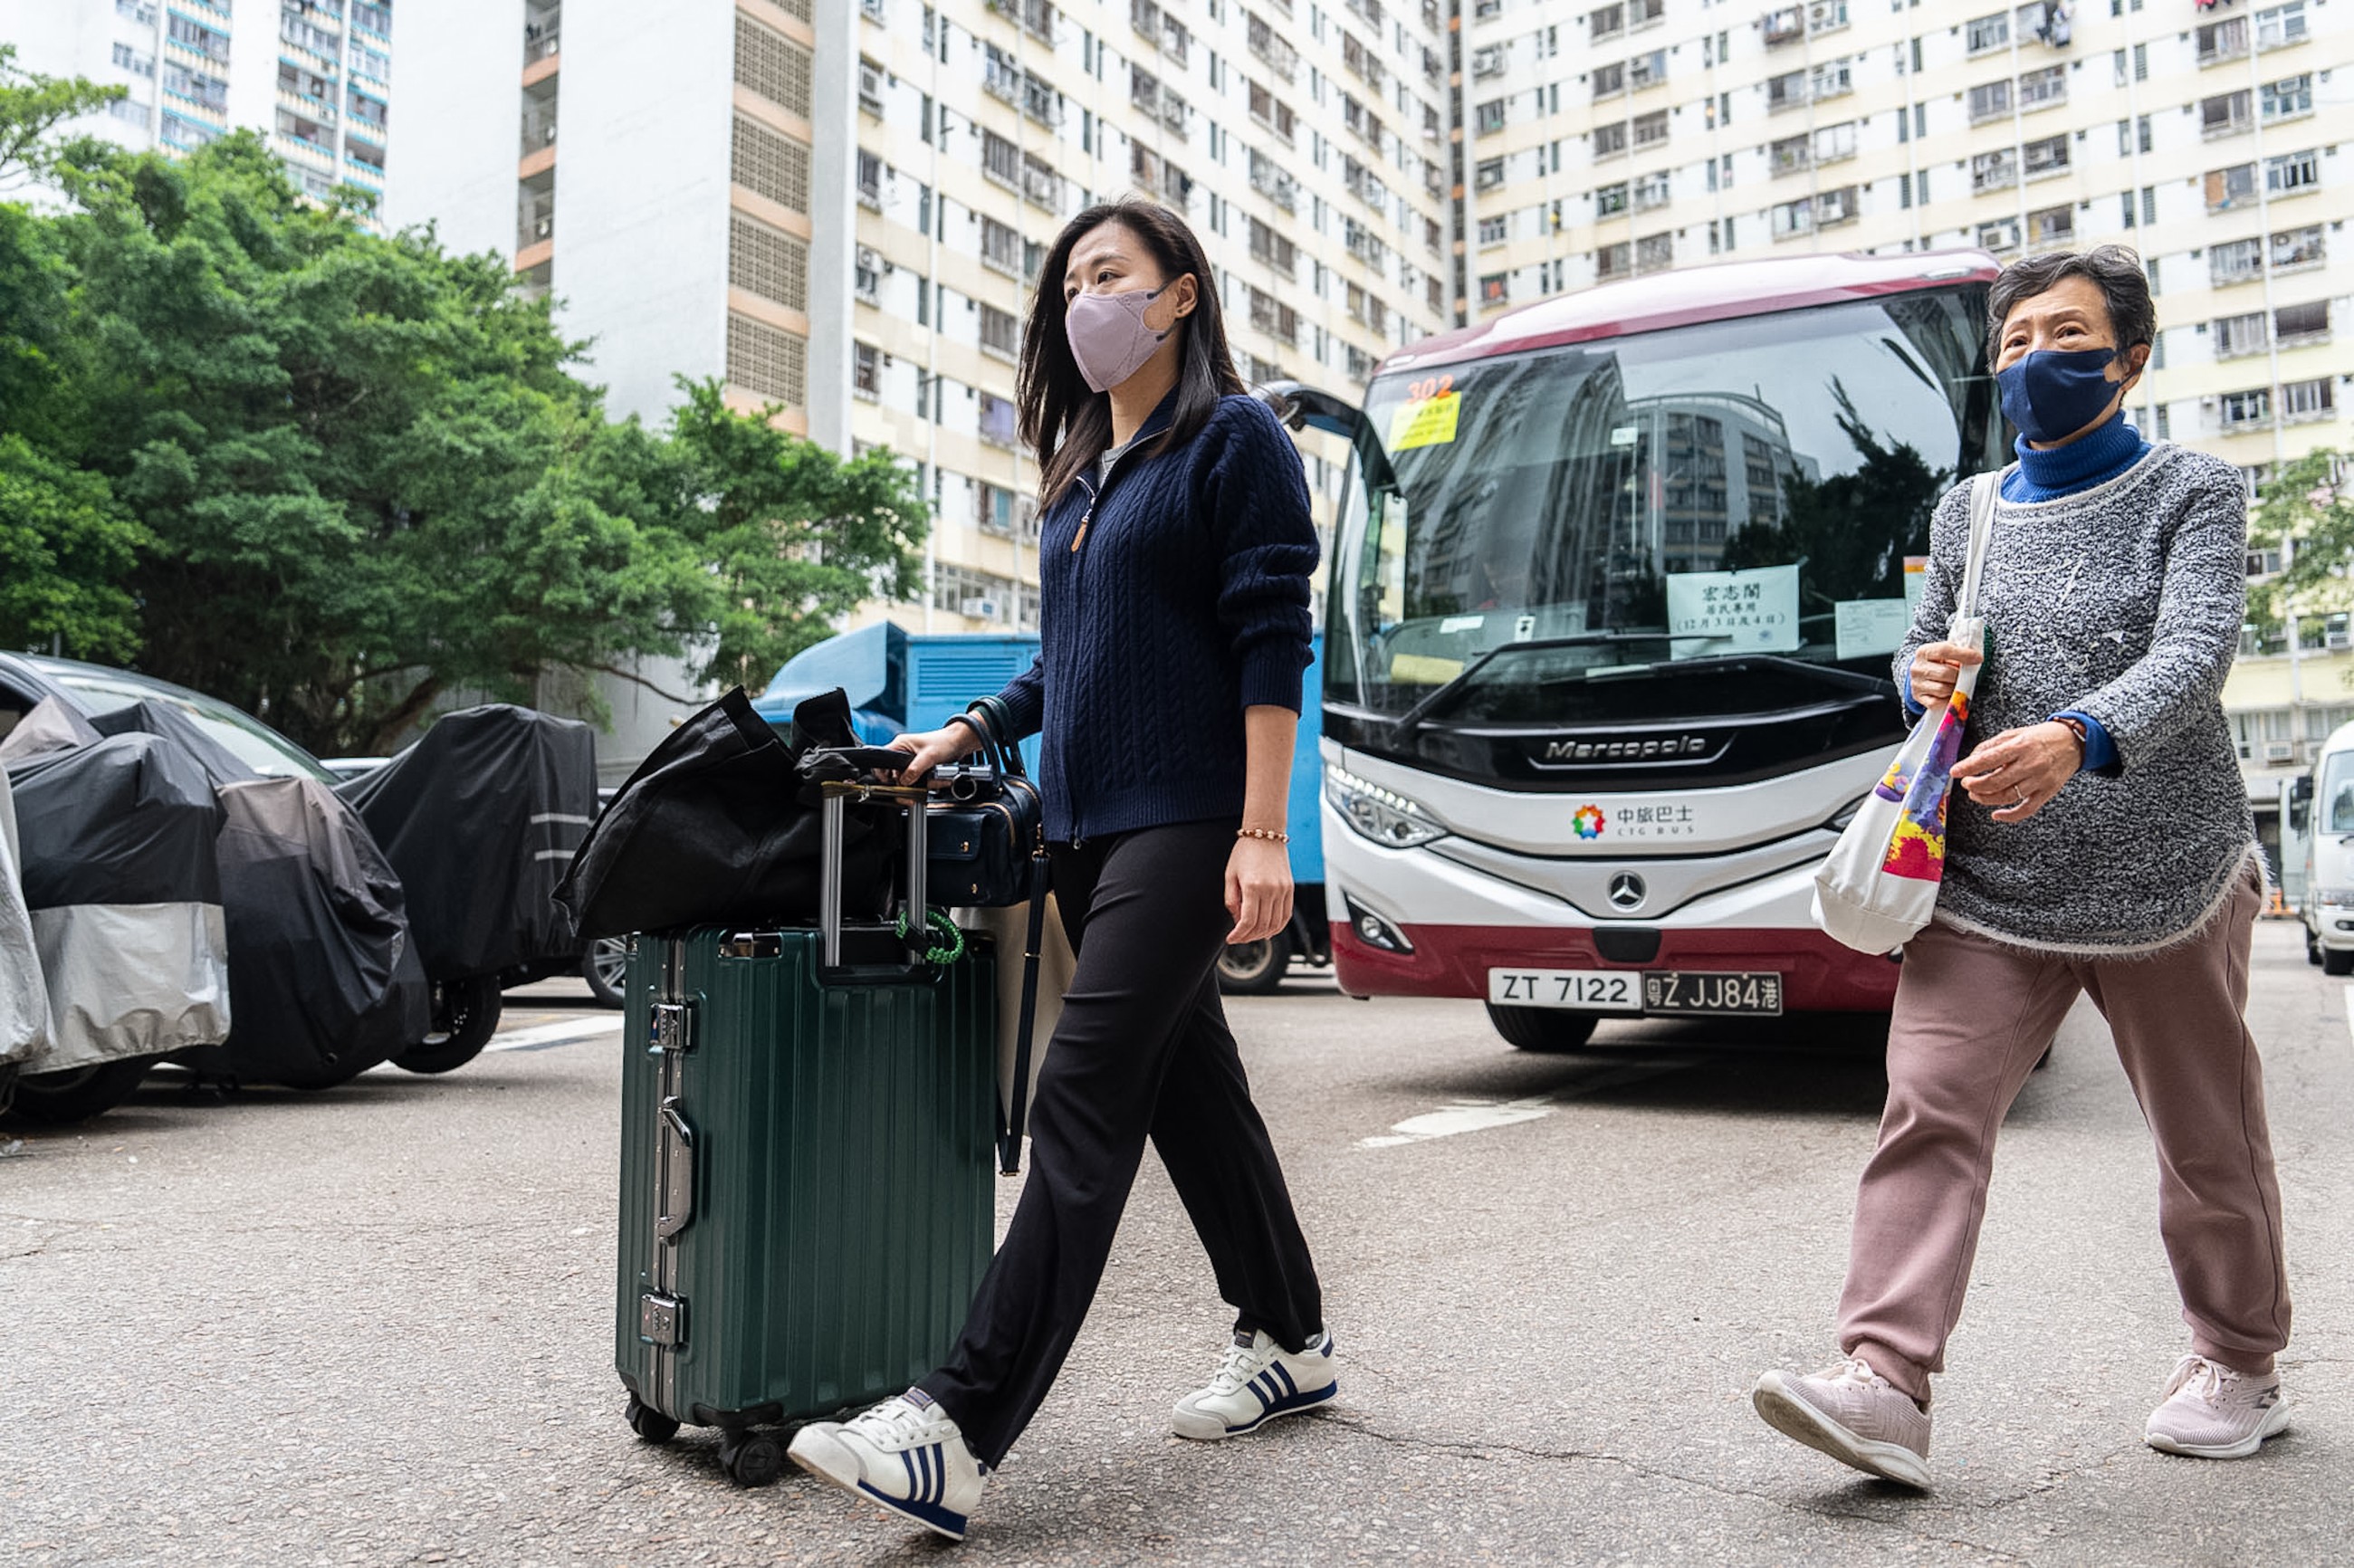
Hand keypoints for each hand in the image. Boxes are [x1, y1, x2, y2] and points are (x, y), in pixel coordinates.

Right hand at [885, 723, 981, 782]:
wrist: (959, 742)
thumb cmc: (945, 741)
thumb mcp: (929, 756)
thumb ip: (915, 769)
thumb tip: (904, 781)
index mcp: (900, 744)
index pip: (884, 760)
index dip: (884, 773)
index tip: (890, 782)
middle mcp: (903, 752)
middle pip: (895, 773)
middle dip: (906, 783)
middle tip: (914, 787)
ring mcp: (910, 760)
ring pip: (907, 778)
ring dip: (919, 784)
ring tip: (932, 782)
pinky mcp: (918, 766)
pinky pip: (917, 779)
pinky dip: (925, 783)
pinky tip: (935, 781)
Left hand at [1225, 835, 1293, 943]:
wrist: (1266, 834)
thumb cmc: (1245, 851)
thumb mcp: (1230, 875)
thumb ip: (1231, 900)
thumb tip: (1237, 920)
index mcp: (1253, 886)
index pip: (1248, 921)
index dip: (1239, 935)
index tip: (1231, 938)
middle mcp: (1270, 889)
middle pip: (1262, 925)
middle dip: (1249, 936)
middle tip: (1240, 938)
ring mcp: (1282, 890)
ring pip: (1275, 924)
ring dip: (1263, 934)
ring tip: (1252, 935)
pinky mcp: (1290, 889)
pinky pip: (1286, 915)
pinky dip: (1278, 926)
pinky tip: (1269, 930)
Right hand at [1909, 640, 1983, 709]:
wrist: (1922, 674)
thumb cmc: (1938, 663)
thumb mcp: (1946, 653)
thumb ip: (1958, 653)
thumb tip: (1975, 658)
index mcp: (1924, 652)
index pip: (1944, 651)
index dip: (1963, 655)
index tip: (1979, 658)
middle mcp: (1917, 668)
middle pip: (1945, 673)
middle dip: (1959, 675)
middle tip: (1965, 676)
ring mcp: (1916, 684)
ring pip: (1942, 689)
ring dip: (1954, 688)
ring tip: (1956, 684)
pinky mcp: (1919, 698)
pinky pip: (1938, 702)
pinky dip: (1948, 699)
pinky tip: (1950, 694)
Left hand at [1949, 722, 2083, 823]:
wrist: (2074, 742)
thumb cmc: (2041, 737)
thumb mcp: (2015, 733)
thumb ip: (1992, 745)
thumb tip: (1971, 759)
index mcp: (2021, 746)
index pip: (1989, 759)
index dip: (1969, 767)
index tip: (1955, 771)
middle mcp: (2031, 764)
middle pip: (1995, 781)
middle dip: (1975, 785)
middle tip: (1966, 783)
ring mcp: (2040, 780)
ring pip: (2007, 796)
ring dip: (1985, 799)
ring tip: (1975, 793)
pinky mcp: (2047, 792)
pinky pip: (2027, 809)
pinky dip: (2010, 816)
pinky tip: (1996, 814)